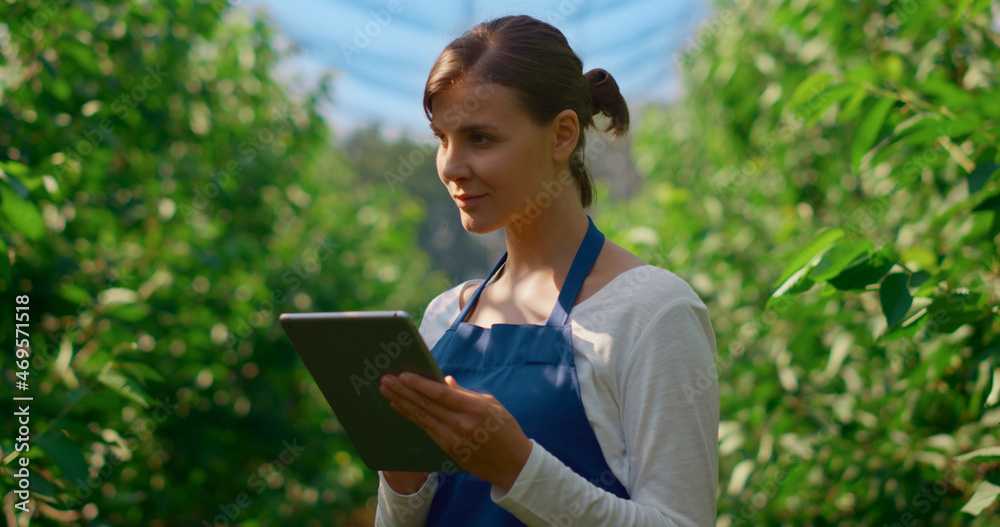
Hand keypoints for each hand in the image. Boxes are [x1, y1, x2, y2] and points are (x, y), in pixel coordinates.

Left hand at [379, 373, 532, 492]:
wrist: (514, 465)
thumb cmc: (505, 429)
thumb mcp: (492, 405)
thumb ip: (465, 393)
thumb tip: (444, 381)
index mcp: (475, 408)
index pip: (441, 394)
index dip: (420, 384)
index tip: (403, 375)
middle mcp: (462, 424)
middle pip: (427, 405)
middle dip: (404, 391)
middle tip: (386, 381)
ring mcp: (454, 439)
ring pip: (422, 418)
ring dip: (402, 404)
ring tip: (387, 392)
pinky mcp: (449, 450)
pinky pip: (426, 430)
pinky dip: (412, 418)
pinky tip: (401, 408)